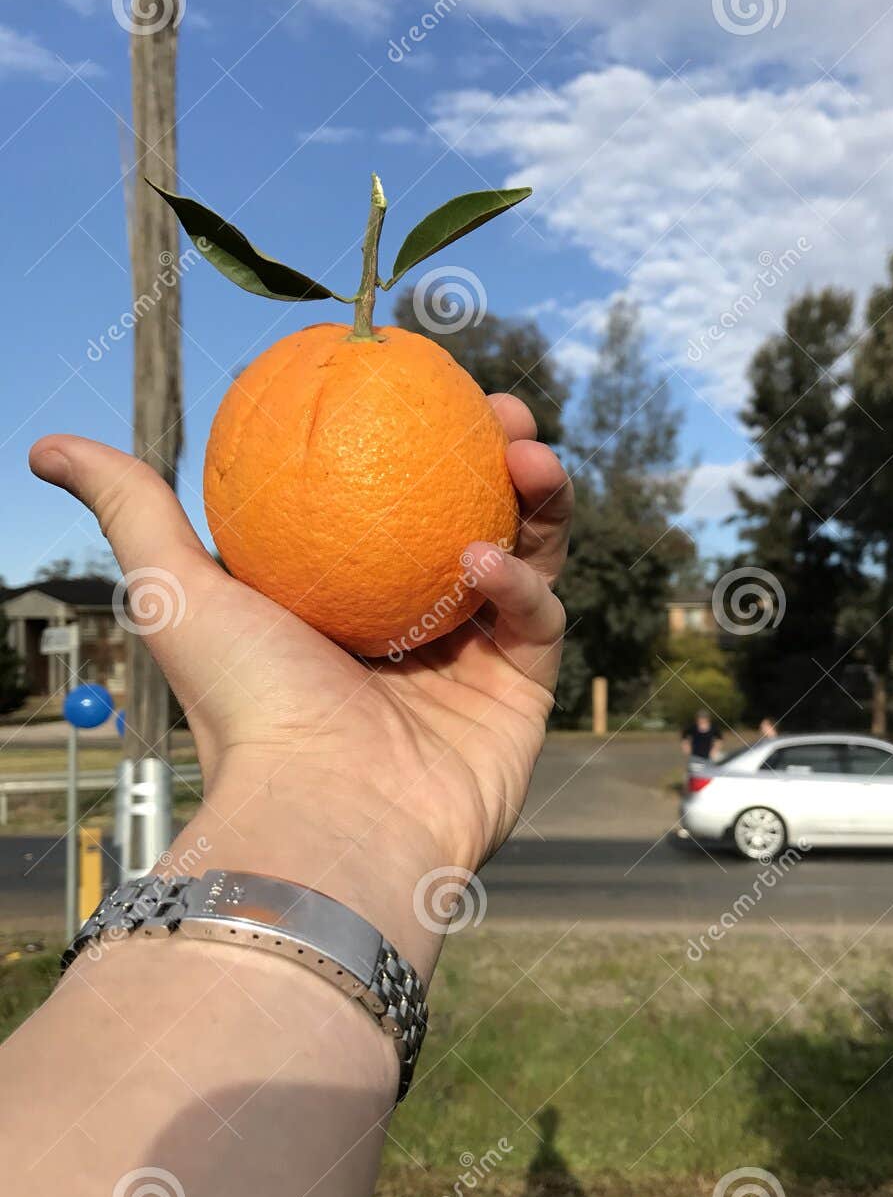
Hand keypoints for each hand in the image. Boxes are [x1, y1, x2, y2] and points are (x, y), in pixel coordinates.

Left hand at [29, 395, 570, 974]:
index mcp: (342, 600)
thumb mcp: (172, 590)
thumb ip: (130, 508)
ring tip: (526, 454)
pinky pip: (537, 621)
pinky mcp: (518, 701)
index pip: (392, 500)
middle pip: (474, 517)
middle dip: (500, 457)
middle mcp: (409, 626)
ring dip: (537, 500)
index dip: (420, 438)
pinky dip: (521, 584)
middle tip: (503, 412)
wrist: (325, 817)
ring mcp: (470, 664)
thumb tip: (50, 446)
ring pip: (525, 559)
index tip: (426, 378)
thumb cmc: (246, 707)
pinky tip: (484, 561)